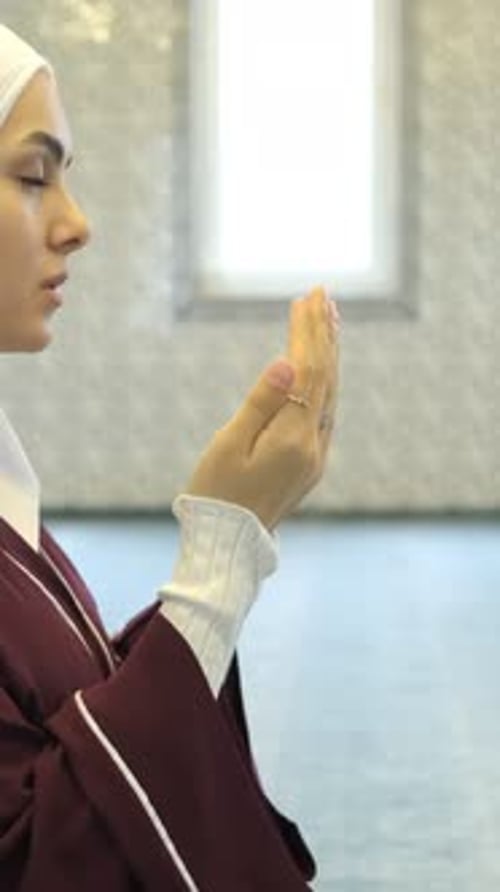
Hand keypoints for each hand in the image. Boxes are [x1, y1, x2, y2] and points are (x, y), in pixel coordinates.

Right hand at [182, 285, 339, 529]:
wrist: (227, 544)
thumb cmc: (216, 493)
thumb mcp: (229, 445)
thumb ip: (261, 402)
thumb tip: (289, 361)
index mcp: (293, 439)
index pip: (309, 372)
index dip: (308, 332)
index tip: (306, 298)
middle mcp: (314, 446)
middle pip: (326, 377)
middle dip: (323, 333)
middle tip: (321, 294)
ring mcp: (316, 456)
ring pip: (330, 393)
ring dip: (329, 354)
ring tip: (328, 318)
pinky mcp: (311, 463)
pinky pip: (326, 410)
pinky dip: (325, 380)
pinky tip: (322, 365)